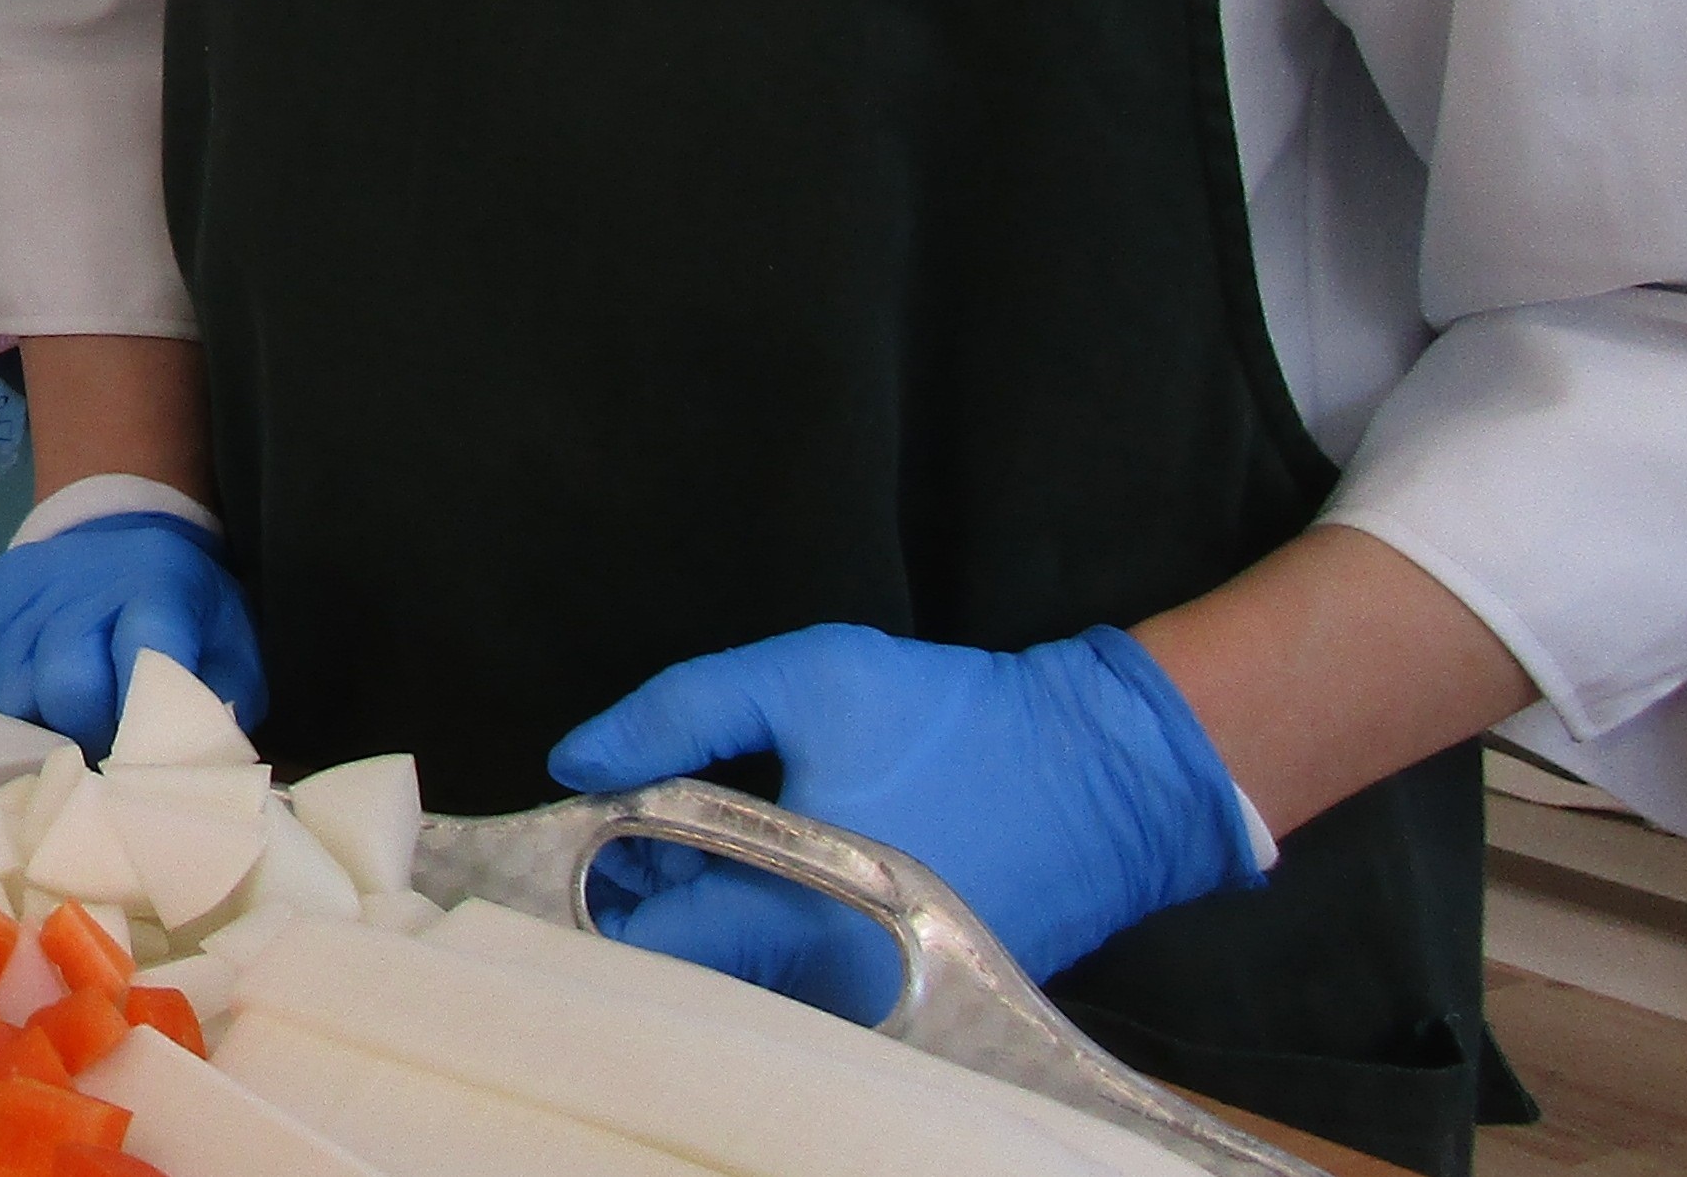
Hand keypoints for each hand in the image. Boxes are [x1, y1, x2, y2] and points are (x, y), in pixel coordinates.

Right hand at [0, 511, 261, 755]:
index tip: (142, 759)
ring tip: (62, 727)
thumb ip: (220, 709)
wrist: (110, 536)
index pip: (147, 653)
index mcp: (156, 585)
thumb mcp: (228, 648)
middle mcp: (76, 581)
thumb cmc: (177, 612)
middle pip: (64, 683)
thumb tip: (191, 772)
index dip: (142, 720)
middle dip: (84, 734)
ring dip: (35, 728)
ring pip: (7, 696)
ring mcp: (12, 593)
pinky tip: (27, 706)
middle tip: (100, 748)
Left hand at [546, 624, 1262, 1020]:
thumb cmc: (954, 723)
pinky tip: (766, 866)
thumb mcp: (806, 679)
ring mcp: (871, 1006)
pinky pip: (800, 978)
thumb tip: (577, 761)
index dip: (591, 887)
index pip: (645, 944)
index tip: (578, 834)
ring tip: (702, 838)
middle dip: (646, 897)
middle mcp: (825, 989)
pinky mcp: (908, 1002)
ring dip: (705, 911)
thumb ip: (678, 713)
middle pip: (686, 968)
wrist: (1110, 776)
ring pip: (740, 976)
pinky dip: (766, 927)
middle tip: (645, 823)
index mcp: (787, 921)